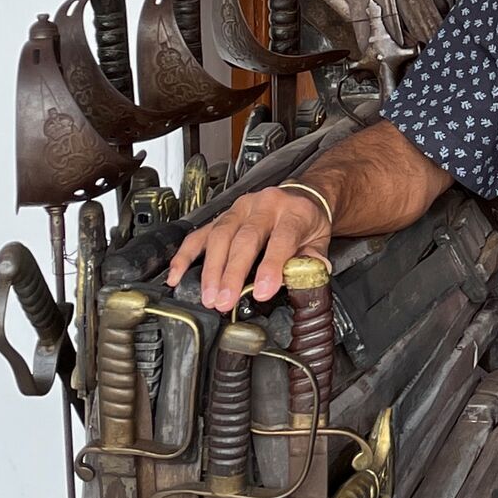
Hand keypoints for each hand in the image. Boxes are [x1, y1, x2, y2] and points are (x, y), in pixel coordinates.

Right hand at [166, 187, 330, 310]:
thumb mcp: (320, 239)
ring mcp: (240, 209)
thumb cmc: (306, 221)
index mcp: (293, 211)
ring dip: (211, 269)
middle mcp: (264, 205)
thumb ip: (313, 261)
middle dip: (232, 272)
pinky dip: (185, 255)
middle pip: (245, 238)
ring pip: (220, 235)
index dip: (271, 266)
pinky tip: (177, 274)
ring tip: (208, 296)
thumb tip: (306, 279)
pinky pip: (199, 234)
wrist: (301, 196)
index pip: (281, 239)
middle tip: (225, 300)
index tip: (263, 291)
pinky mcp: (222, 216)